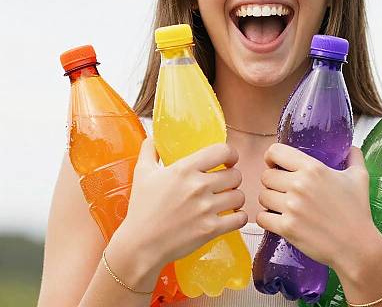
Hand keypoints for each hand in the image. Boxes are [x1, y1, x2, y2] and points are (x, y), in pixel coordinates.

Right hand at [117, 138, 247, 269]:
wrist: (139, 246)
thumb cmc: (141, 209)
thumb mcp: (142, 174)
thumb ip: (149, 151)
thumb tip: (152, 138)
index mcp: (184, 169)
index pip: (222, 151)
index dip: (231, 154)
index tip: (228, 161)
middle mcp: (198, 186)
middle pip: (235, 175)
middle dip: (232, 179)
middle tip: (225, 184)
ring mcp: (206, 209)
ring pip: (239, 196)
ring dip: (236, 198)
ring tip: (228, 200)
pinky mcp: (210, 229)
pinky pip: (240, 219)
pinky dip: (239, 217)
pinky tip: (231, 216)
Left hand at [257, 144, 380, 269]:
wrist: (357, 246)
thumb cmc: (358, 211)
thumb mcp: (359, 178)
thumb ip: (353, 158)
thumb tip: (352, 148)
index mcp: (312, 168)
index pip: (275, 152)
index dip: (271, 157)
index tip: (275, 165)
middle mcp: (299, 184)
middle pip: (266, 176)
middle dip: (272, 183)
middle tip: (282, 190)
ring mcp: (291, 207)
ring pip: (263, 196)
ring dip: (269, 201)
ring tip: (281, 205)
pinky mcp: (287, 227)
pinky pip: (261, 217)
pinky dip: (266, 219)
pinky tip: (276, 220)